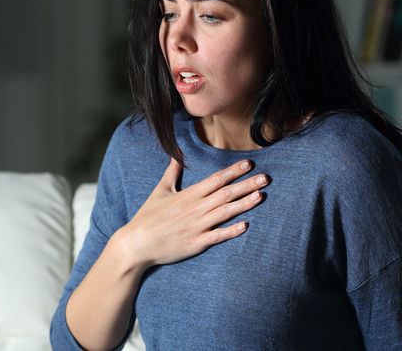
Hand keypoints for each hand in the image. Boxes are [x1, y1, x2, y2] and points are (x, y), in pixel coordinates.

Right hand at [116, 159, 267, 268]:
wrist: (136, 244)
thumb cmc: (147, 217)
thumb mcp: (159, 191)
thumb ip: (171, 173)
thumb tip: (177, 156)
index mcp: (187, 195)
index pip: (215, 180)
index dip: (233, 172)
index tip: (249, 164)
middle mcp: (194, 209)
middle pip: (225, 194)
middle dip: (246, 185)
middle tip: (265, 178)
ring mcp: (196, 227)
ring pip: (225, 213)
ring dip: (244, 204)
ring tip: (260, 196)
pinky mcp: (196, 243)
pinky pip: (217, 236)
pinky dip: (231, 231)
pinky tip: (245, 226)